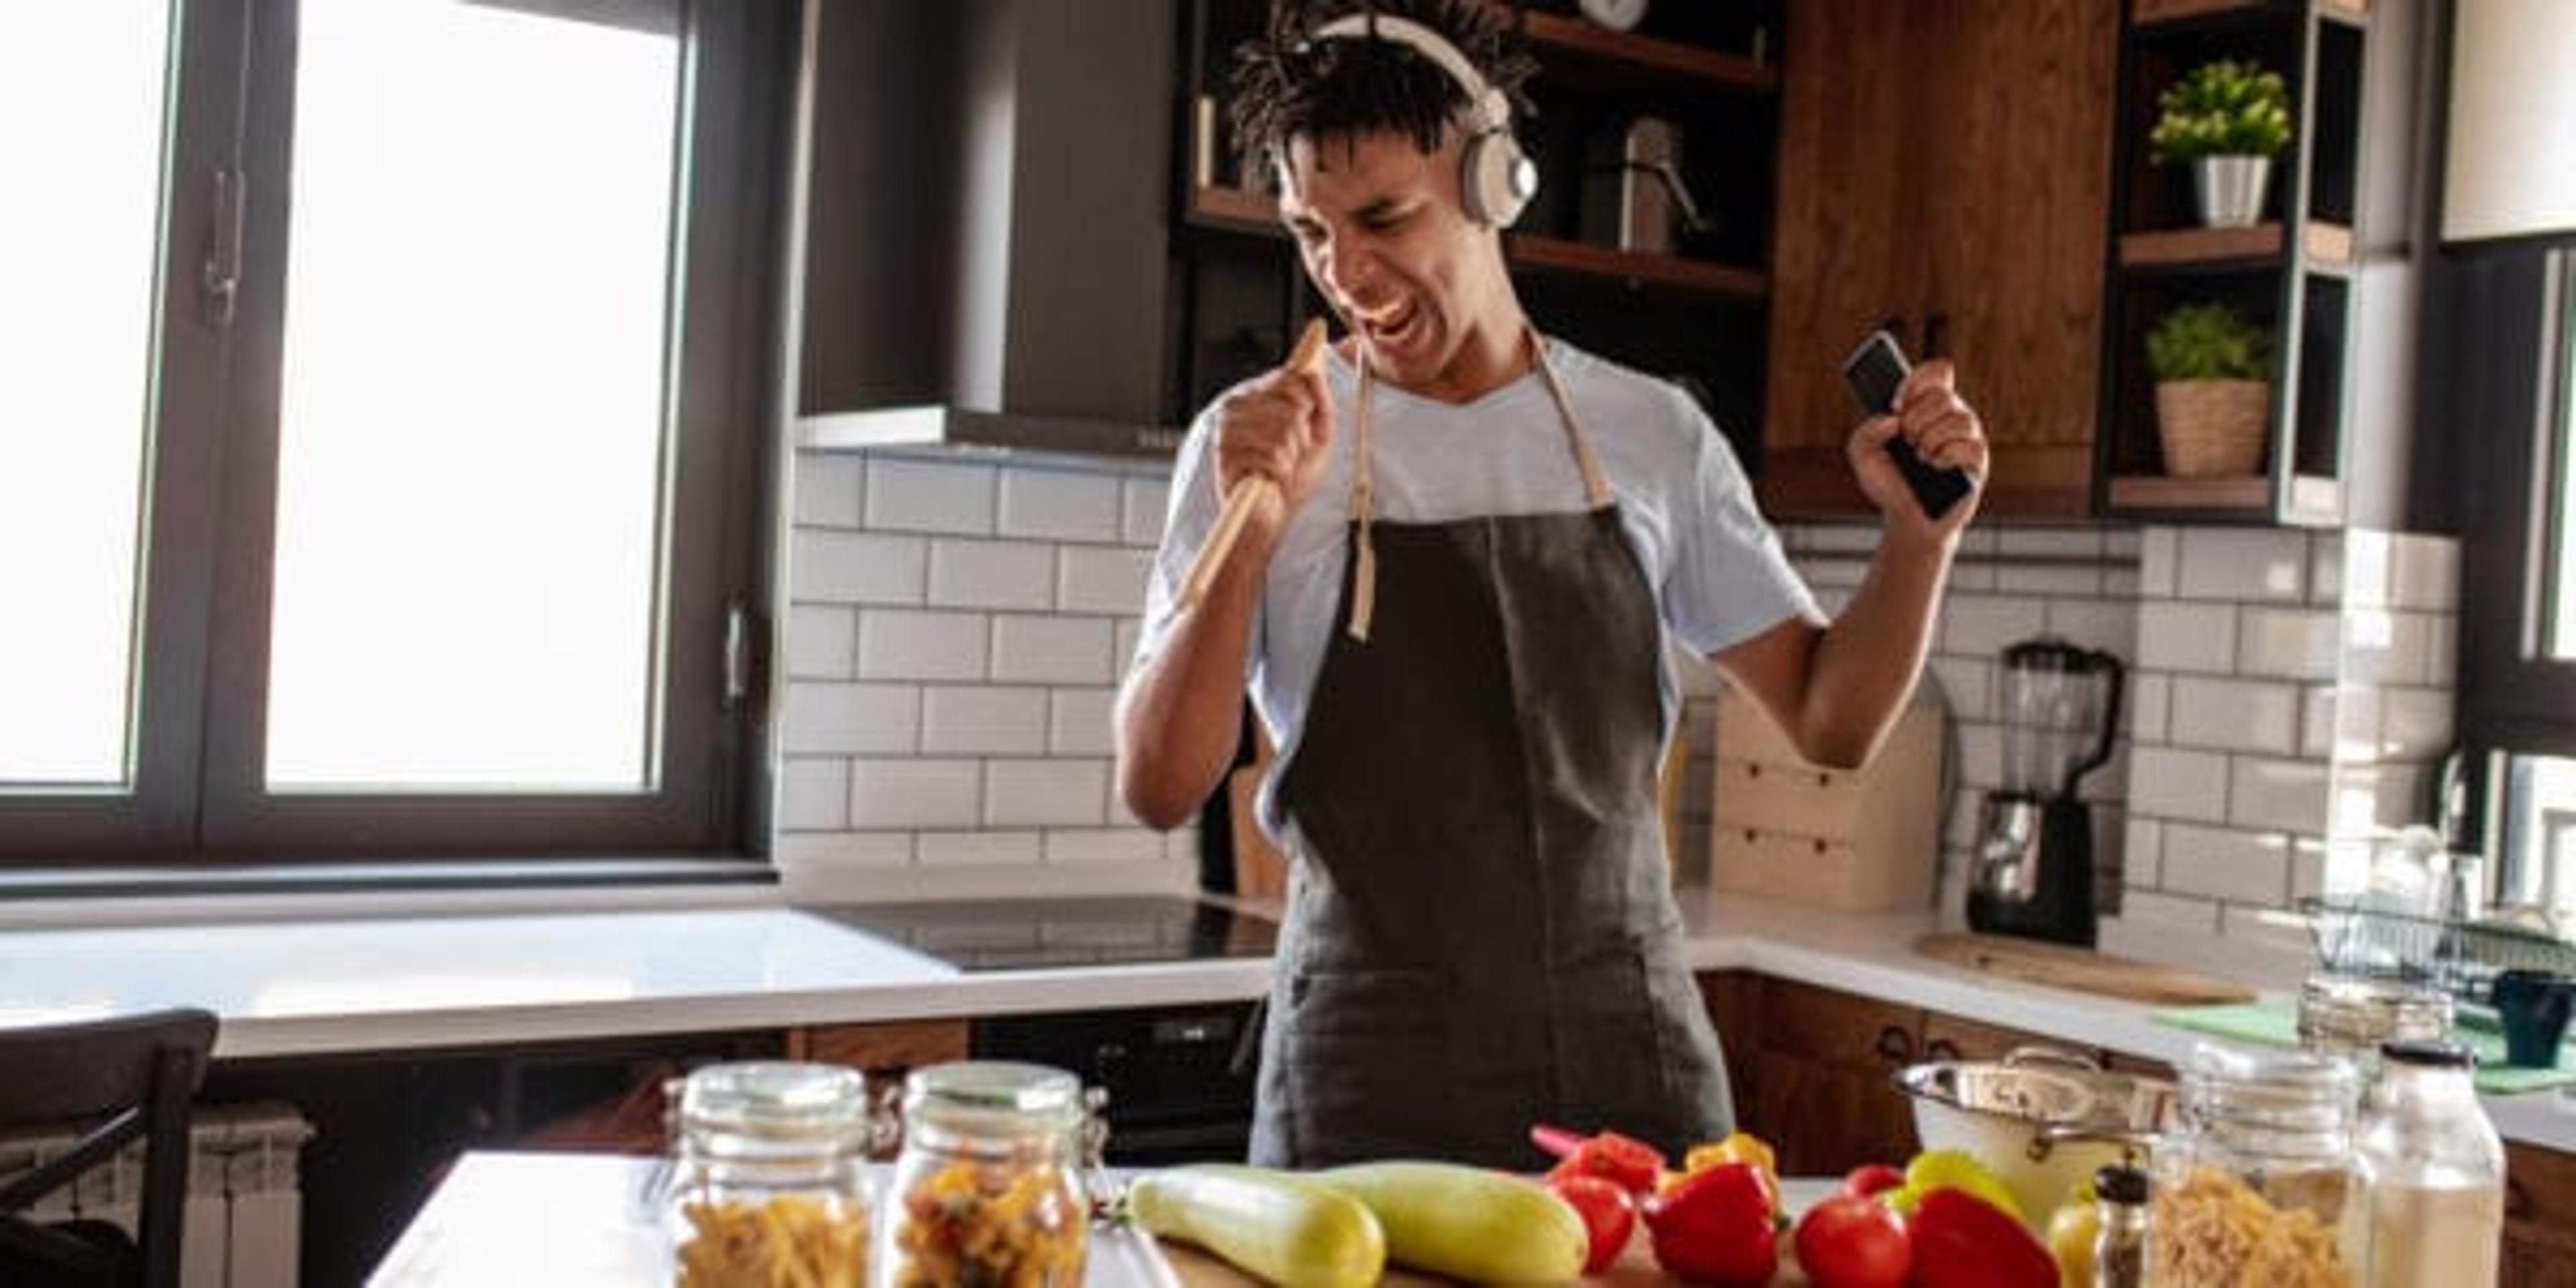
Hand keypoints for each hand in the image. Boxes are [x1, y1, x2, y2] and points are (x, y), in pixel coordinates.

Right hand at [1212, 320, 1333, 536]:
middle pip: (1290, 407)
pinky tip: (1270, 478)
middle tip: (1292, 453)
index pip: (1288, 378)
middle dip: (1302, 436)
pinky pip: (1270, 456)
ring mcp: (1227, 431)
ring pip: (1282, 432)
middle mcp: (1234, 407)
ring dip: (1291, 457)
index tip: (1306, 420)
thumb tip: (1313, 372)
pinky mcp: (1225, 457)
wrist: (1273, 513)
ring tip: (1281, 467)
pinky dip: (1279, 472)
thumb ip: (1320, 400)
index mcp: (1254, 394)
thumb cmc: (1294, 473)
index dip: (1307, 402)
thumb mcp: (1318, 433)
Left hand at [1847, 358, 1987, 543]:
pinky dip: (1946, 455)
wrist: (1907, 519)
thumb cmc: (1890, 484)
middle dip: (1916, 419)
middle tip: (1906, 441)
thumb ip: (1865, 434)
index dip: (1917, 381)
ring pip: (1960, 418)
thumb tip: (1891, 419)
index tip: (1896, 405)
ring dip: (1931, 438)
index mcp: (1928, 407)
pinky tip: (1934, 465)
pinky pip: (1969, 445)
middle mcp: (1952, 417)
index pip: (1938, 372)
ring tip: (1920, 457)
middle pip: (1944, 395)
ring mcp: (1968, 438)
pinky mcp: (1977, 462)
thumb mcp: (1864, 457)